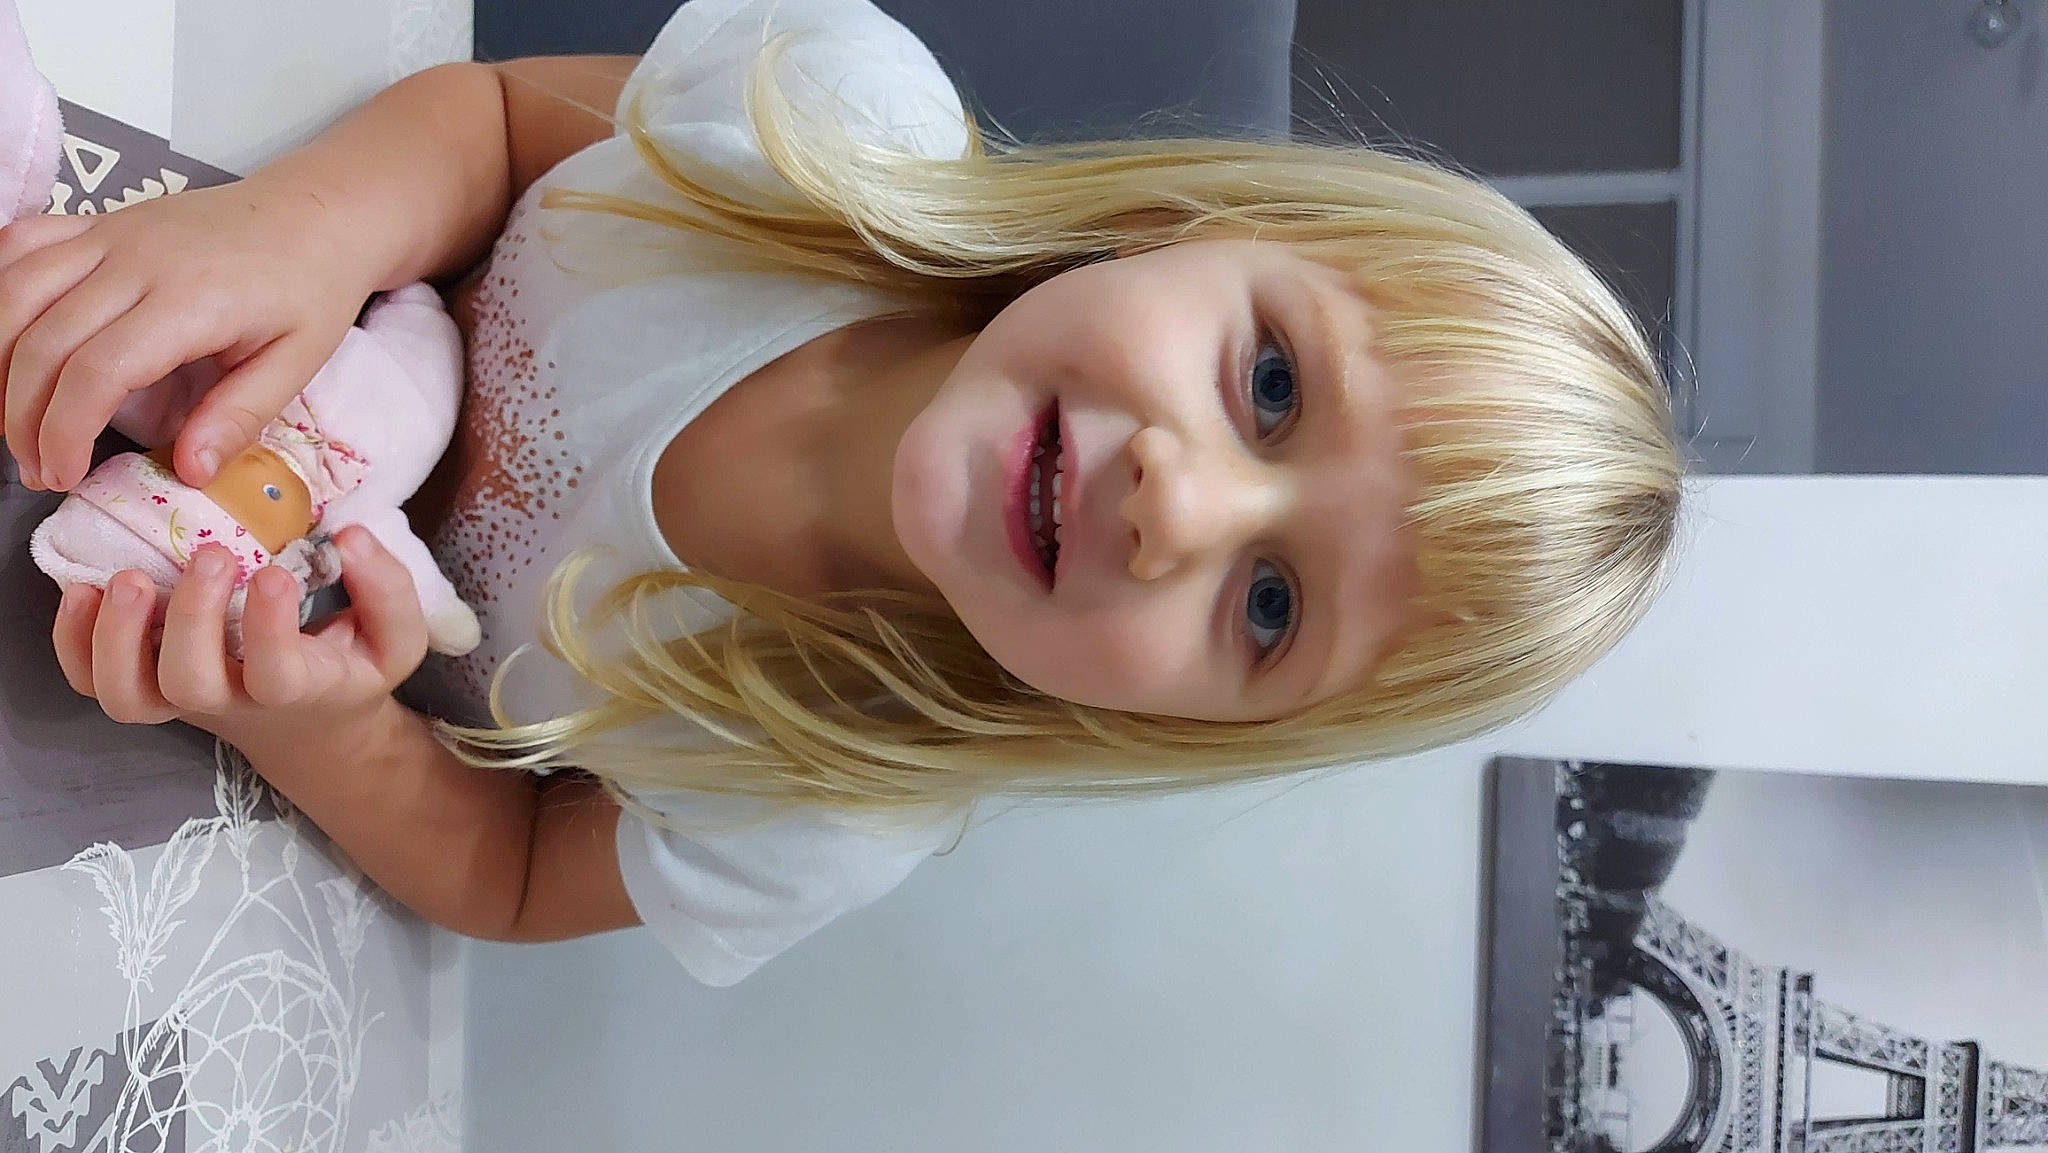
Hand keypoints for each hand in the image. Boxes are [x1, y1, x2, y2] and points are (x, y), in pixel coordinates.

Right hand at [0, 177, 376, 493]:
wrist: (317, 212)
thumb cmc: (311, 287)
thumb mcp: (298, 362)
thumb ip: (240, 416)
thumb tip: (190, 472)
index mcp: (191, 300)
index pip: (97, 371)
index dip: (64, 431)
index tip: (63, 475)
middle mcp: (137, 260)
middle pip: (42, 341)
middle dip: (23, 416)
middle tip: (37, 467)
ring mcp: (110, 232)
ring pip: (15, 292)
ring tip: (14, 421)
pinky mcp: (99, 220)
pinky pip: (22, 243)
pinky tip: (4, 343)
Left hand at [51, 526, 430, 744]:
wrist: (307, 724)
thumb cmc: (349, 668)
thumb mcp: (394, 639)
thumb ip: (387, 590)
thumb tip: (351, 536)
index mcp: (297, 689)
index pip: (277, 676)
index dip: (271, 628)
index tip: (277, 573)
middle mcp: (231, 701)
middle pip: (191, 683)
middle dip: (192, 617)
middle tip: (213, 555)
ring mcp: (180, 698)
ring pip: (128, 696)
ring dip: (118, 638)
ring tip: (129, 578)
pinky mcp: (147, 684)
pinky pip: (91, 683)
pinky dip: (73, 644)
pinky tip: (85, 592)